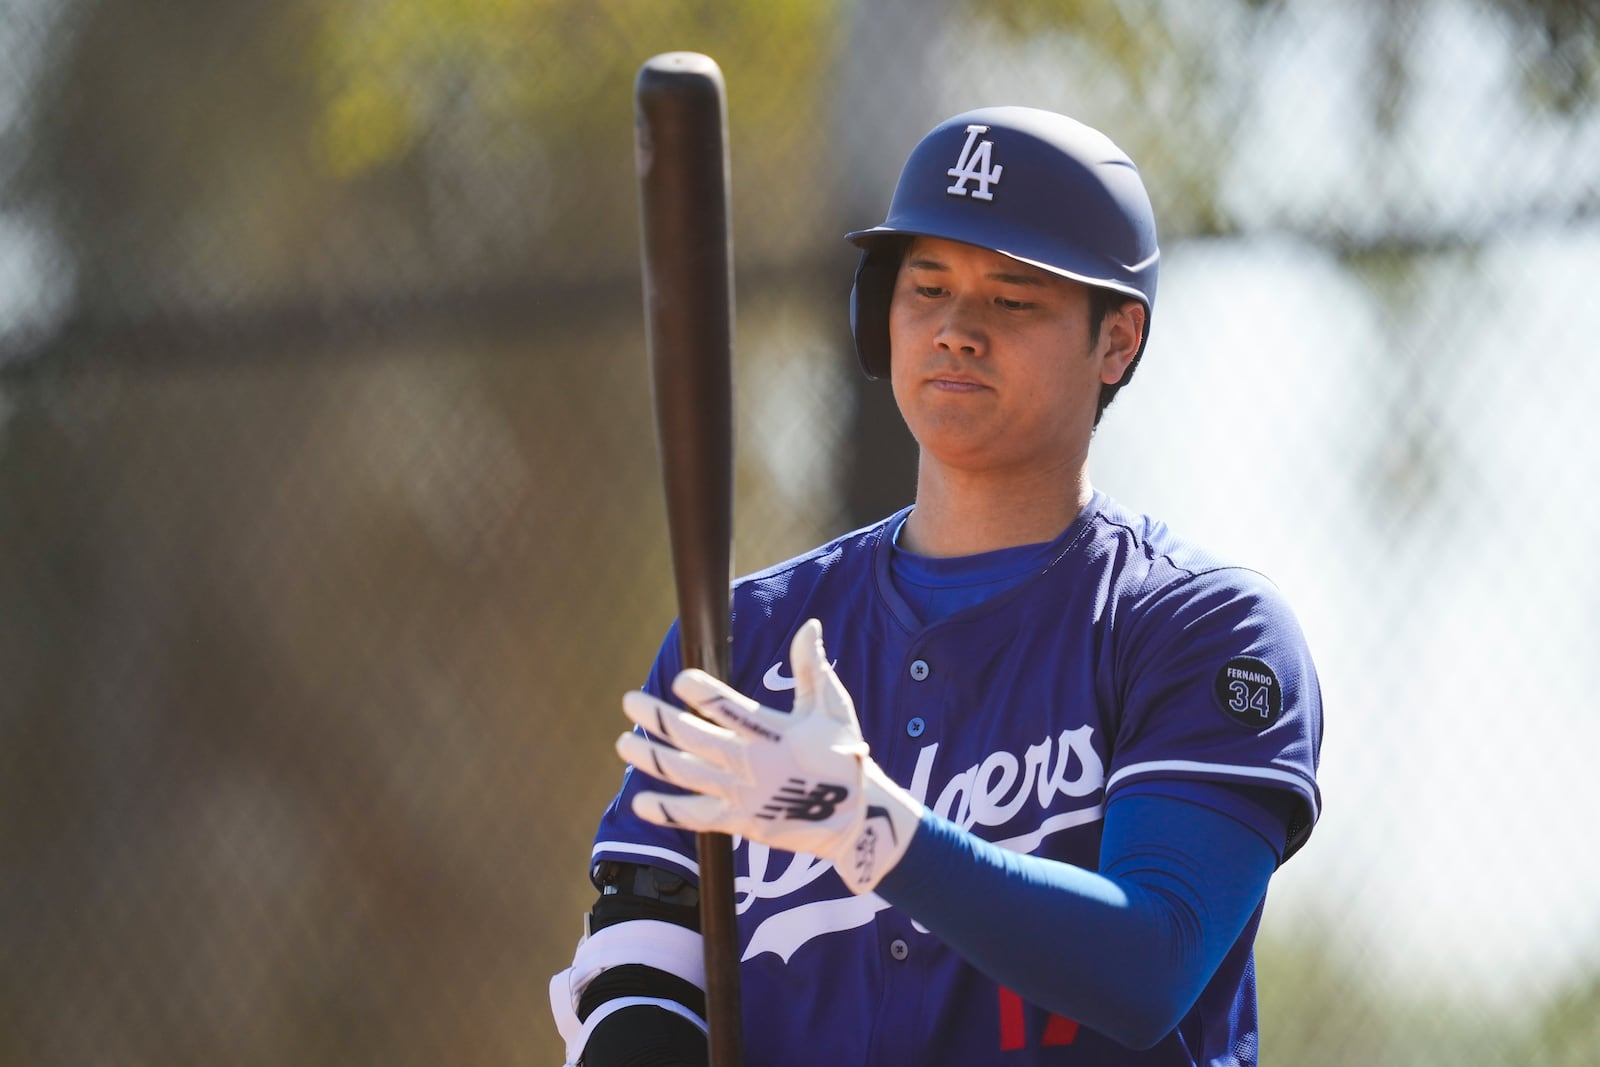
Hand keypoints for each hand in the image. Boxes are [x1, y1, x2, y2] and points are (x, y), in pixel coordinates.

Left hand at [617, 619, 922, 892]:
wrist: (855, 817)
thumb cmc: (842, 755)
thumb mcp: (833, 707)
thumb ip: (813, 667)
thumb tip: (810, 625)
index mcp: (774, 730)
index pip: (729, 707)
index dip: (702, 693)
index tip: (680, 680)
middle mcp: (751, 762)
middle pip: (694, 738)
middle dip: (658, 718)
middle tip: (630, 701)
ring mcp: (742, 794)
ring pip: (685, 774)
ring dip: (651, 758)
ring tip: (624, 742)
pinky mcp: (739, 821)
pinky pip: (694, 817)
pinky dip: (666, 810)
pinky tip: (639, 800)